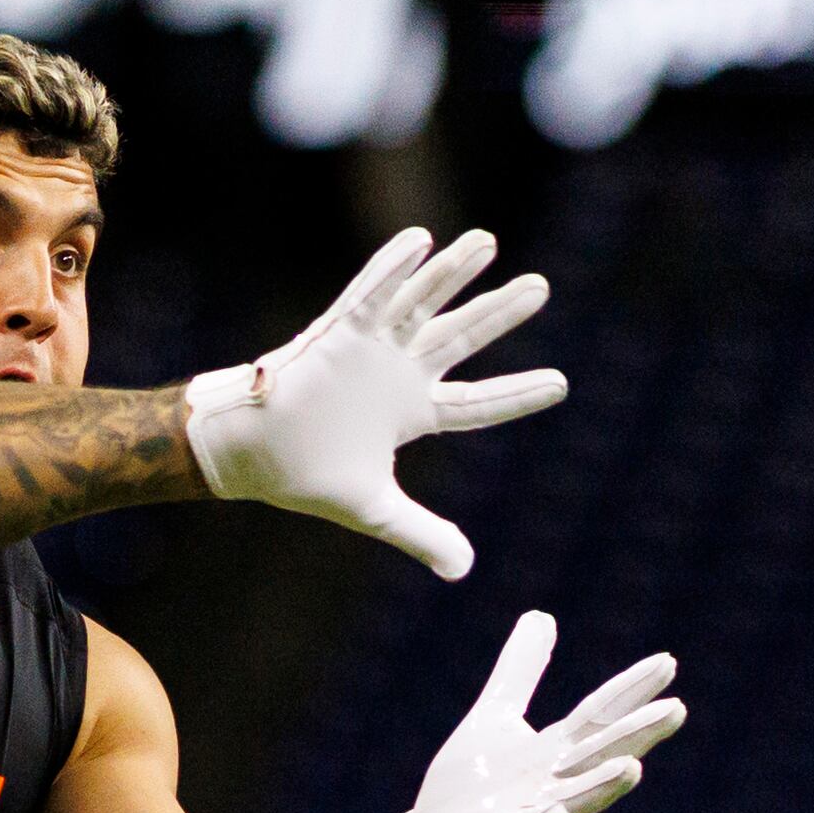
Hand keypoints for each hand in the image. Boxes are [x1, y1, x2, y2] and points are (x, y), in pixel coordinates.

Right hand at [184, 227, 564, 579]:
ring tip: (488, 242)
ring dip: (452, 273)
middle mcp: (399, 373)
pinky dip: (391, 269)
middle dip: (499, 312)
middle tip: (540, 288)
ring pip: (421, 304)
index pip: (478, 403)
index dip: (518, 394)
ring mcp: (370, 350)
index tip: (561, 384)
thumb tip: (462, 570)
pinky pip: (369, 295)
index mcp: (412, 413)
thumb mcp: (377, 511)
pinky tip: (420, 242)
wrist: (252, 458)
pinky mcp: (336, 335)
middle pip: (461, 336)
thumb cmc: (307, 478)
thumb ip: (421, 533)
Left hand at [382, 613, 686, 812]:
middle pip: (600, 755)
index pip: (599, 714)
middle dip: (636, 735)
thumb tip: (540, 615)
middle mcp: (552, 784)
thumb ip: (520, 671)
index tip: (668, 662)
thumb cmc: (469, 782)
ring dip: (603, 786)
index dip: (631, 689)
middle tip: (676, 709)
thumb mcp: (494, 715)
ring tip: (634, 767)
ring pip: (574, 800)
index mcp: (554, 752)